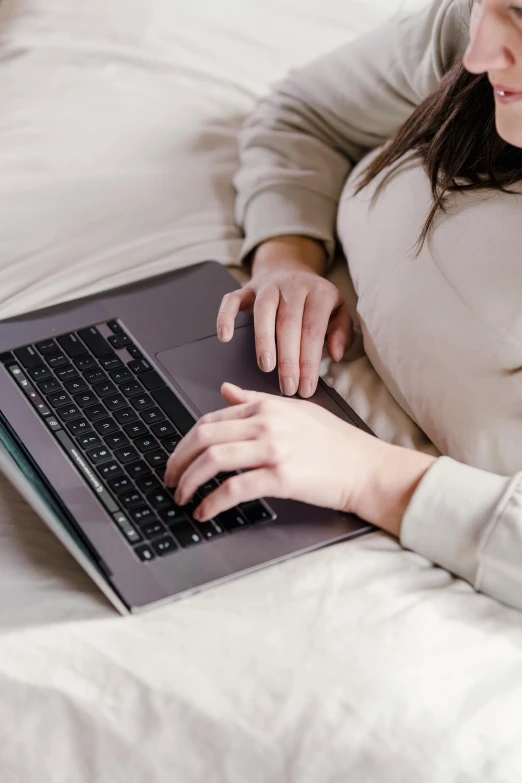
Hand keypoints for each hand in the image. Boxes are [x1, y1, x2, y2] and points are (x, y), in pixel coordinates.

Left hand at [164, 383, 435, 534]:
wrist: (365, 467)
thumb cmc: (335, 442)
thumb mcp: (294, 410)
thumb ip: (255, 399)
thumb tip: (225, 391)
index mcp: (265, 406)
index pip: (210, 420)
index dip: (185, 442)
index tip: (178, 459)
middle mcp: (266, 423)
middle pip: (203, 438)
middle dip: (178, 461)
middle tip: (170, 479)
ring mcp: (273, 449)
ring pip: (212, 461)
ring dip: (189, 482)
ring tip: (181, 497)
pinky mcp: (281, 477)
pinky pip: (234, 489)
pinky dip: (212, 502)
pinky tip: (204, 512)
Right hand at [217, 253, 352, 398]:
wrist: (289, 267)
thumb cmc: (315, 300)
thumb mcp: (338, 310)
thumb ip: (342, 332)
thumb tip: (336, 354)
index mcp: (319, 292)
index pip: (313, 330)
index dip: (309, 361)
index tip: (306, 386)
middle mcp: (293, 286)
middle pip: (289, 324)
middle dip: (288, 359)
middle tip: (288, 387)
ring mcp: (268, 286)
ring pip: (263, 312)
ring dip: (263, 340)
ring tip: (265, 367)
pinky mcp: (246, 288)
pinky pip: (232, 300)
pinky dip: (226, 316)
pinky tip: (226, 337)